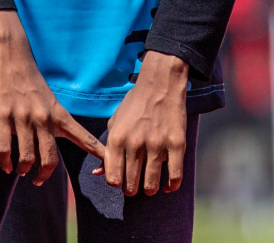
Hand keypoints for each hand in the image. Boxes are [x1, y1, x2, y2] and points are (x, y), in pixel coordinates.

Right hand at [0, 11, 105, 184]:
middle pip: (49, 158)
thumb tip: (50, 146)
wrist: (11, 54)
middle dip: (44, 174)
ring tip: (20, 172)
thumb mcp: (49, 99)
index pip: (83, 138)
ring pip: (26, 157)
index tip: (107, 169)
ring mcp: (22, 117)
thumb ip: (53, 121)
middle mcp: (43, 118)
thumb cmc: (30, 79)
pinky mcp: (2, 115)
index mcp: (58, 114)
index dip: (97, 154)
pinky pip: (5, 148)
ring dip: (23, 169)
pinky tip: (6, 167)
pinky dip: (5, 162)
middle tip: (38, 180)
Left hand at [94, 50, 188, 195]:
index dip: (117, 183)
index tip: (121, 180)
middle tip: (135, 185)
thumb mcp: (114, 123)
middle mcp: (135, 144)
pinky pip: (174, 176)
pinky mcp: (176, 144)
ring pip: (151, 185)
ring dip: (150, 189)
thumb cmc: (134, 105)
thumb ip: (106, 149)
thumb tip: (96, 174)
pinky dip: (171, 185)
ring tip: (150, 186)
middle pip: (131, 185)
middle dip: (132, 189)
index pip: (113, 178)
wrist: (160, 85)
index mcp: (117, 138)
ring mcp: (156, 145)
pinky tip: (167, 184)